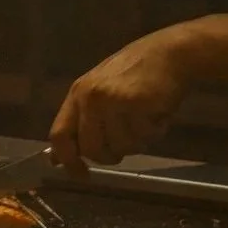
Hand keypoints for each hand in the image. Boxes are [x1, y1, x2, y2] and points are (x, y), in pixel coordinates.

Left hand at [49, 29, 190, 175]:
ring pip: (121, 147)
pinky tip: (157, 112)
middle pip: (92, 150)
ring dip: (138, 140)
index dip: (68, 161)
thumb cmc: (138, 71)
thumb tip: (57, 157)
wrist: (170, 52)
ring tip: (146, 117)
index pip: (59, 135)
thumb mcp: (102, 89)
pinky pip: (143, 137)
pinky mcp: (134, 103)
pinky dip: (154, 131)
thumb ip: (82, 120)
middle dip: (112, 154)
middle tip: (130, 139)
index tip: (82, 175)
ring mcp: (112, 100)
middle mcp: (90, 97)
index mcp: (78, 92)